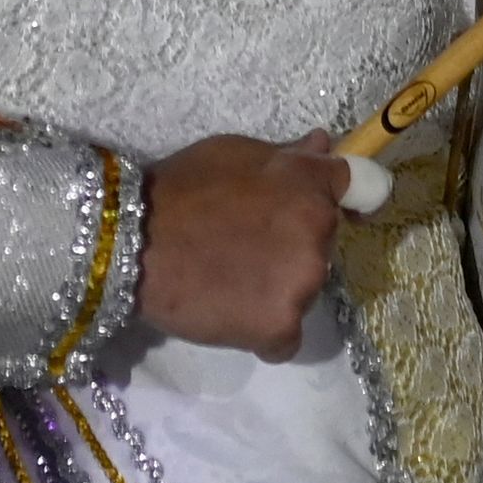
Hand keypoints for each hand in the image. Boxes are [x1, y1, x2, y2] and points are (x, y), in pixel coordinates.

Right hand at [139, 135, 353, 352]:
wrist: (130, 242)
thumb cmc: (179, 189)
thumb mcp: (233, 154)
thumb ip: (286, 155)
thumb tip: (323, 146)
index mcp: (310, 184)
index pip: (352, 189)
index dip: (329, 198)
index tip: (311, 209)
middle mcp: (318, 233)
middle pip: (323, 245)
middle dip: (294, 245)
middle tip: (246, 246)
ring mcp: (303, 284)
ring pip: (305, 291)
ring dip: (279, 289)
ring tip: (230, 281)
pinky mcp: (281, 328)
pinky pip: (285, 337)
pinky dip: (264, 331)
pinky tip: (230, 313)